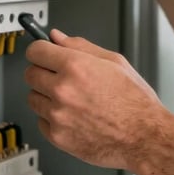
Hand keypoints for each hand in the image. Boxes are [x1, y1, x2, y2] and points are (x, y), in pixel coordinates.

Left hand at [24, 29, 167, 169]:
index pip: (35, 50)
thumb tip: (58, 38)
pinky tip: (72, 116)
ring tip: (72, 99)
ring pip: (33, 98)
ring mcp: (58, 115)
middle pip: (30, 74)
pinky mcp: (57, 136)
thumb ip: (81, 47)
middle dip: (43, 72)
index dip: (40, 50)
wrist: (144, 136)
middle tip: (60, 77)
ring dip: (46, 96)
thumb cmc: (135, 102)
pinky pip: (41, 121)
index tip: (43, 53)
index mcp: (76, 67)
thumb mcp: (115, 62)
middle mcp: (63, 90)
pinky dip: (52, 119)